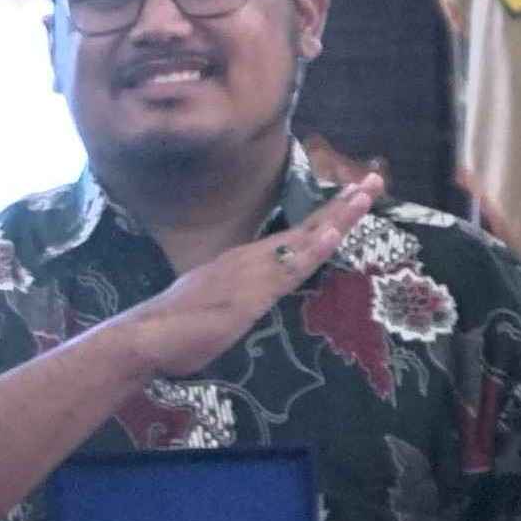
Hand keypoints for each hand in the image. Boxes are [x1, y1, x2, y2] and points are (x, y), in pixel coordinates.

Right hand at [91, 175, 379, 376]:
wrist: (145, 338)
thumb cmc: (174, 331)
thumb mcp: (215, 309)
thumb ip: (235, 301)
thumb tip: (246, 303)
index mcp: (243, 262)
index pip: (293, 236)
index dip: (325, 217)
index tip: (351, 198)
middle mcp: (250, 258)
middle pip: (306, 228)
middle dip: (341, 205)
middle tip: (374, 182)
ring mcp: (252, 272)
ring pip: (304, 240)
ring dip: (337, 216)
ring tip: (365, 194)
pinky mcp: (251, 292)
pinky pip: (290, 267)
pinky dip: (314, 248)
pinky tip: (335, 232)